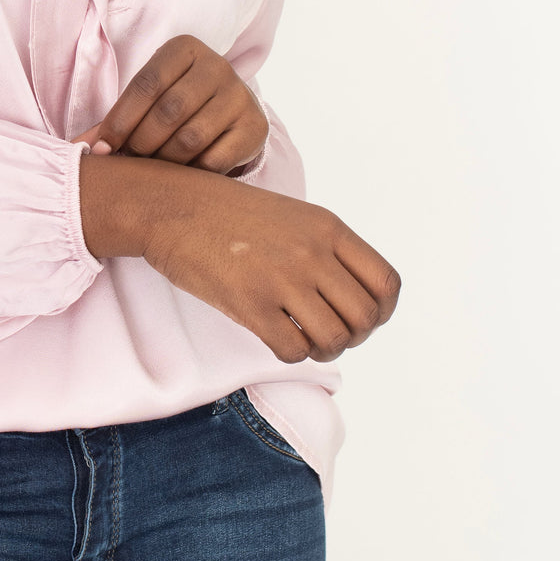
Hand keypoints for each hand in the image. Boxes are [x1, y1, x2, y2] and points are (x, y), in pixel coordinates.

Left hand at [73, 35, 268, 173]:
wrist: (230, 112)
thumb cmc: (176, 106)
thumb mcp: (148, 101)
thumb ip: (115, 122)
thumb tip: (77, 148)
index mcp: (185, 49)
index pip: (146, 84)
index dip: (119, 120)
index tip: (103, 150)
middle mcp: (217, 66)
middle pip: (168, 112)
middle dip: (141, 143)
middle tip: (128, 162)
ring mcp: (239, 96)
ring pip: (190, 138)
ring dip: (164, 162)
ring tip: (152, 171)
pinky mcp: (255, 127)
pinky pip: (215, 160)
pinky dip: (191, 174)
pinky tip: (180, 176)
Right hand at [79, 156, 400, 363]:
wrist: (173, 207)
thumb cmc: (228, 214)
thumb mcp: (291, 216)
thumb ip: (325, 248)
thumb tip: (350, 297)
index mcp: (328, 229)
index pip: (386, 284)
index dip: (380, 312)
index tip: (359, 317)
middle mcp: (312, 253)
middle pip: (364, 318)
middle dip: (352, 336)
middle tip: (327, 333)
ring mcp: (282, 278)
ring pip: (334, 339)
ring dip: (323, 350)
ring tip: (304, 340)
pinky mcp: (250, 303)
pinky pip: (293, 350)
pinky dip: (292, 353)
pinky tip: (277, 337)